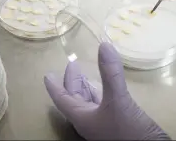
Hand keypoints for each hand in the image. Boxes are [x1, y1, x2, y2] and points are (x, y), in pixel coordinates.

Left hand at [44, 42, 169, 139]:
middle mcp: (90, 121)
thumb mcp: (118, 100)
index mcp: (82, 117)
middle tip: (72, 65)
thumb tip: (104, 45)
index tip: (47, 75)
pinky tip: (106, 88)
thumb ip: (111, 74)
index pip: (62, 99)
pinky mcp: (116, 123)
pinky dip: (102, 93)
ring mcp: (103, 123)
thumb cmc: (127, 131)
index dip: (54, 86)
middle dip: (73, 82)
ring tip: (85, 75)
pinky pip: (103, 105)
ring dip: (86, 87)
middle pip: (75, 99)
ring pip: (89, 103)